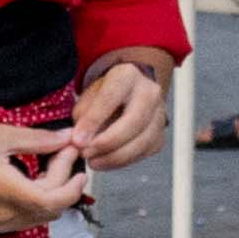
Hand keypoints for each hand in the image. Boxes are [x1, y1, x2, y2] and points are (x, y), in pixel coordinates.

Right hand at [0, 119, 90, 233]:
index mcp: (9, 193)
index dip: (72, 180)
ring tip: (53, 164)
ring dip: (54, 193)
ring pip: (43, 216)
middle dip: (66, 182)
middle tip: (64, 153)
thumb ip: (39, 140)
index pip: (56, 198)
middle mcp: (7, 215)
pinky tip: (36, 179)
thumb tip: (68, 138)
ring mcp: (0, 223)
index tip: (75, 156)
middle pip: (53, 208)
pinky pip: (28, 218)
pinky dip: (39, 201)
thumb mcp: (2, 136)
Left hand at [66, 51, 169, 169]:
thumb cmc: (106, 94)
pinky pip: (144, 153)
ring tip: (93, 161)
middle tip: (85, 153)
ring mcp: (159, 115)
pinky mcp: (160, 135)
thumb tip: (79, 141)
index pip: (110, 99)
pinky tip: (106, 161)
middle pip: (133, 122)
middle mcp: (149, 92)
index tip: (77, 140)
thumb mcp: (89, 96)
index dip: (92, 122)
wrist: (129, 94)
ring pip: (142, 141)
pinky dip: (122, 161)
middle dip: (106, 142)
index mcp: (127, 76)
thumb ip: (83, 116)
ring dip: (114, 157)